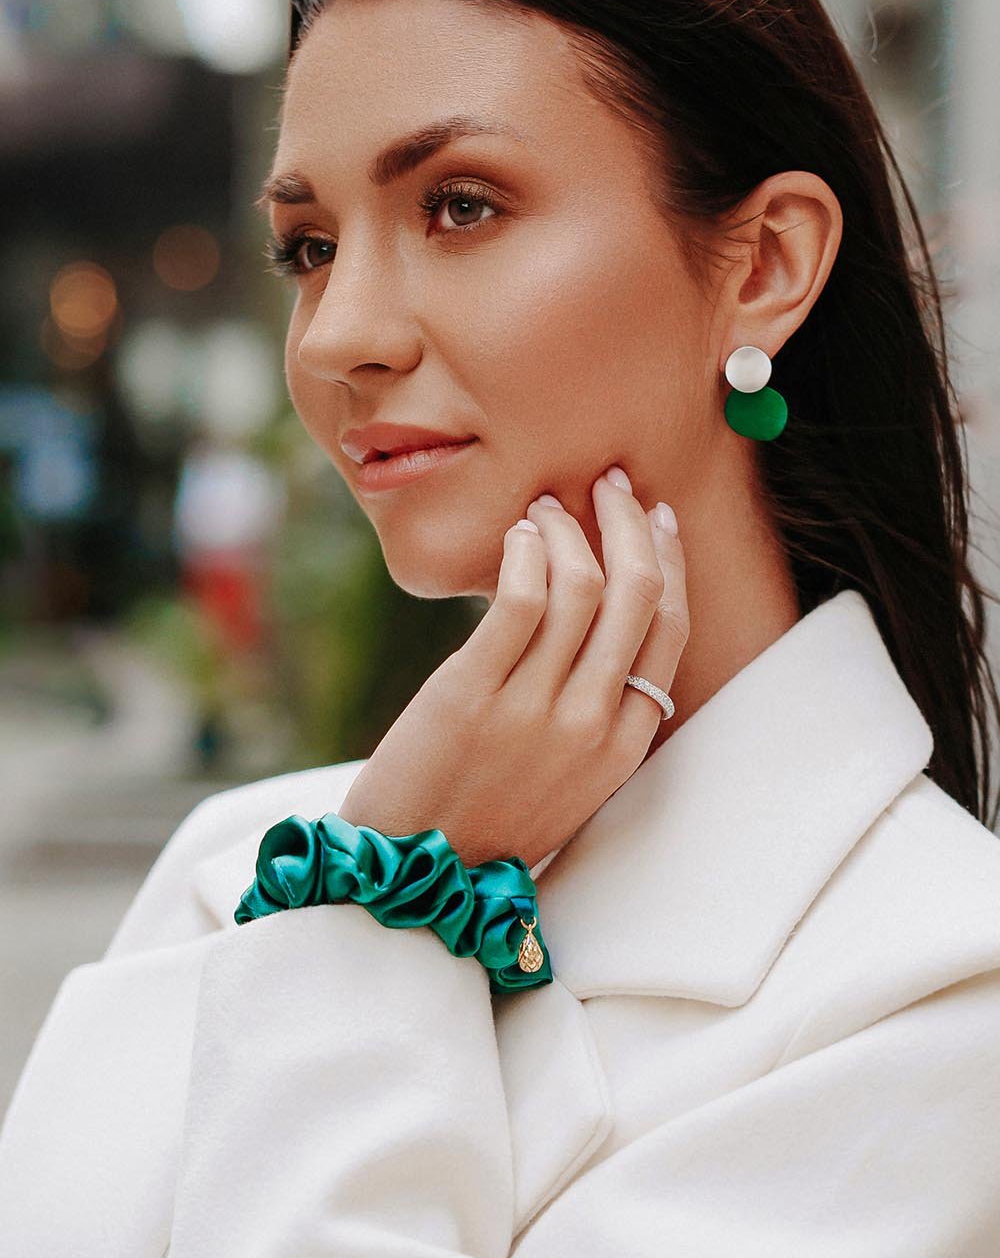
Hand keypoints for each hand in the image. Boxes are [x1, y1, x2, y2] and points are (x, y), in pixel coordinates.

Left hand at [337, 465, 688, 868]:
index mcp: (623, 746)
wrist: (409, 875)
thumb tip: (602, 625)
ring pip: (581, 586)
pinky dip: (526, 551)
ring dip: (569, 528)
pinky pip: (520, 599)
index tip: (655, 519)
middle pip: (638, 594)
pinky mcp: (471, 693)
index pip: (670, 629)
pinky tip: (517, 535)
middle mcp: (591, 725)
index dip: (669, 561)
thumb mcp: (570, 783)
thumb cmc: (485, 819)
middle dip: (630, 522)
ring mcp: (534, 710)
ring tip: (547, 506)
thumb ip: (597, 715)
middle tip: (610, 484)